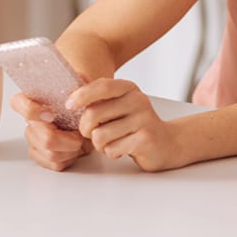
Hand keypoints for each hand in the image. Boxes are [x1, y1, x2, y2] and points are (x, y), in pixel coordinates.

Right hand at [10, 93, 92, 171]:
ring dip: (72, 149)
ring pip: (51, 153)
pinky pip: (55, 163)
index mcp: (34, 100)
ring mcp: (33, 139)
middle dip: (68, 139)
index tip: (52, 114)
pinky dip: (70, 158)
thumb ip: (80, 84)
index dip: (32, 110)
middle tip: (81, 135)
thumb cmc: (83, 103)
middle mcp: (30, 122)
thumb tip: (79, 88)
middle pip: (44, 137)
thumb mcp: (84, 87)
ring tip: (80, 141)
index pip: (18, 103)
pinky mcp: (39, 155)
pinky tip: (73, 149)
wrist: (89, 119)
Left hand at [67, 78, 181, 171]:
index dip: (81, 95)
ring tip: (111, 142)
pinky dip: (111, 152)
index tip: (68, 105)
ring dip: (99, 144)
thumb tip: (75, 83)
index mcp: (130, 89)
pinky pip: (112, 149)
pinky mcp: (145, 139)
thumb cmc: (136, 124)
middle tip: (91, 133)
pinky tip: (122, 148)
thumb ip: (100, 96)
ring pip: (100, 135)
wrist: (167, 142)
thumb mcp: (120, 104)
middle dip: (85, 129)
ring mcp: (143, 119)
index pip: (102, 86)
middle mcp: (138, 100)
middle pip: (94, 113)